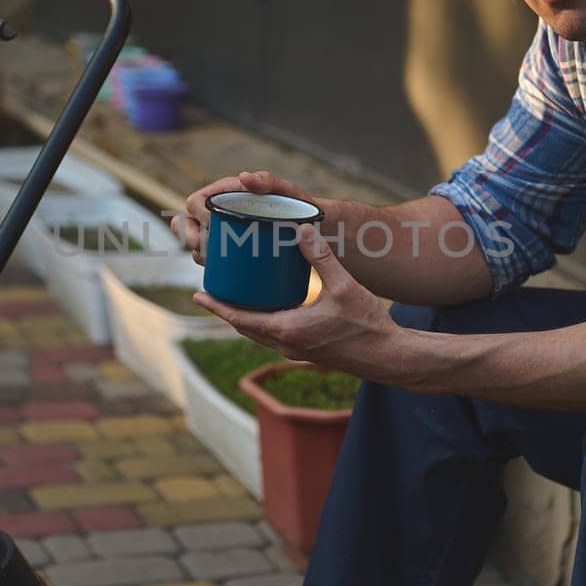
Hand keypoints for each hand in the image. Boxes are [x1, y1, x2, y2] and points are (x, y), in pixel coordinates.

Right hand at [171, 169, 315, 265]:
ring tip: (213, 260)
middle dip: (191, 238)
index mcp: (227, 194)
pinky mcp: (232, 249)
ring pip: (197, 243)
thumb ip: (269, 180)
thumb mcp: (287, 191)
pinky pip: (210, 256)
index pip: (195, 202)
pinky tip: (216, 271)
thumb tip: (244, 178)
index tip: (211, 226)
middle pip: (188, 224)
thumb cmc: (300, 207)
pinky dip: (208, 264)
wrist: (314, 229)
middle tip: (208, 249)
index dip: (195, 215)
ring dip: (198, 253)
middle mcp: (222, 211)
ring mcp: (225, 231)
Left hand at [192, 224, 405, 381]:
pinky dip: (261, 323)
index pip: (241, 319)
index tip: (198, 295)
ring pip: (258, 334)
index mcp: (288, 330)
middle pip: (244, 328)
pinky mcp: (306, 351)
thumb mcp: (343, 286)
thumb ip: (321, 257)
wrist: (387, 356)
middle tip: (208, 293)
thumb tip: (302, 229)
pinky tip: (267, 309)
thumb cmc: (366, 324)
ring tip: (232, 299)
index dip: (218, 306)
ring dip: (242, 318)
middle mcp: (286, 344)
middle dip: (225, 310)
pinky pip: (273, 337)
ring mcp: (295, 351)